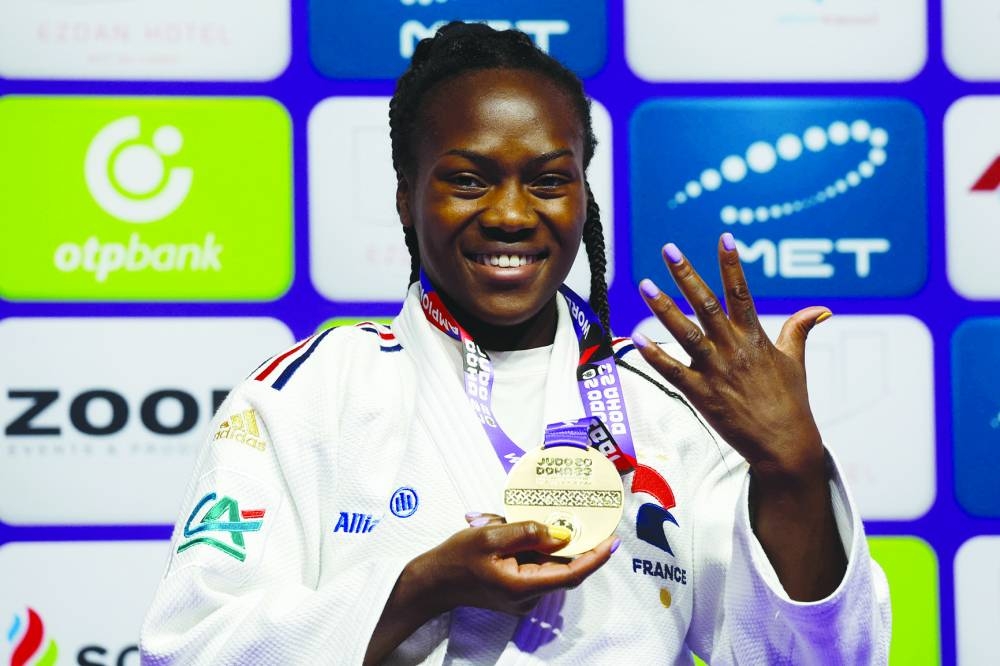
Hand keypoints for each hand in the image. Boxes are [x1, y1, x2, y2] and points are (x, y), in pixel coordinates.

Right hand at [366, 518, 616, 663]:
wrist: (433, 581)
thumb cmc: (457, 557)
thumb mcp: (490, 535)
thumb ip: (527, 532)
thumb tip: (561, 534)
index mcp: (523, 586)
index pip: (571, 574)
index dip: (595, 557)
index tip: (612, 540)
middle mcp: (528, 597)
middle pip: (562, 568)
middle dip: (571, 542)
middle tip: (582, 516)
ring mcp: (523, 597)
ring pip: (547, 565)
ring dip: (545, 543)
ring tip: (522, 520)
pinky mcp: (516, 592)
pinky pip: (535, 567)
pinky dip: (533, 549)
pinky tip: (515, 530)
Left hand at [632, 233, 830, 484]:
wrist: (784, 445)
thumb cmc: (790, 401)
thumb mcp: (795, 361)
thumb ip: (799, 330)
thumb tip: (821, 309)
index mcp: (755, 337)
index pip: (742, 292)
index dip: (732, 264)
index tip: (724, 237)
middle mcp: (734, 349)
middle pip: (707, 305)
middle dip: (687, 275)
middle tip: (669, 249)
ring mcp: (716, 371)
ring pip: (686, 333)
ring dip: (663, 309)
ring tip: (645, 284)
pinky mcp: (702, 394)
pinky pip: (674, 371)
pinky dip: (655, 355)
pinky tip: (636, 337)